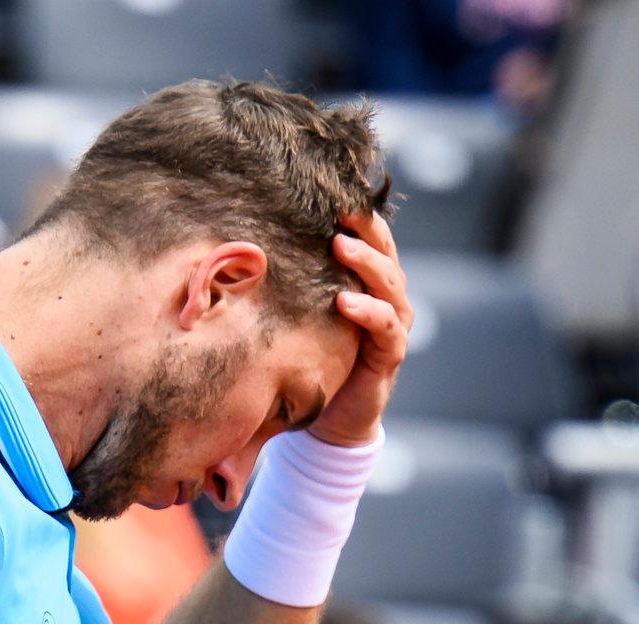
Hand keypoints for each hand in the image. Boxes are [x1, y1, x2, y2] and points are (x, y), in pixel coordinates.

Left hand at [310, 207, 414, 450]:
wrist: (331, 417)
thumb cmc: (313, 355)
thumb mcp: (301, 310)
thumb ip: (293, 278)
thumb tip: (244, 238)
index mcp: (368, 279)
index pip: (370, 235)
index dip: (355, 212)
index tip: (327, 190)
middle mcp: (386, 296)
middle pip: (384, 251)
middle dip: (363, 228)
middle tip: (338, 209)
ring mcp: (393, 324)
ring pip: (390, 284)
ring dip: (366, 263)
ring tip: (340, 247)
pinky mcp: (390, 355)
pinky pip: (387, 327)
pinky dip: (369, 312)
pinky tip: (345, 301)